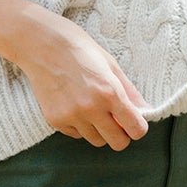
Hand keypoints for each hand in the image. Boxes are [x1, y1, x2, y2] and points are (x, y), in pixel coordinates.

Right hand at [17, 9, 148, 147]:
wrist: (40, 43)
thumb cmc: (78, 48)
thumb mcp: (110, 64)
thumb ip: (130, 92)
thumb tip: (147, 111)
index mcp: (110, 92)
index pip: (136, 130)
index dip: (138, 127)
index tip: (134, 121)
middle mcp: (91, 108)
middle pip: (118, 143)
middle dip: (121, 134)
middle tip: (116, 120)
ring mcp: (71, 116)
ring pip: (96, 140)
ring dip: (99, 130)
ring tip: (92, 108)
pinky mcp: (55, 120)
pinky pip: (76, 134)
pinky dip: (80, 126)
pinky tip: (74, 105)